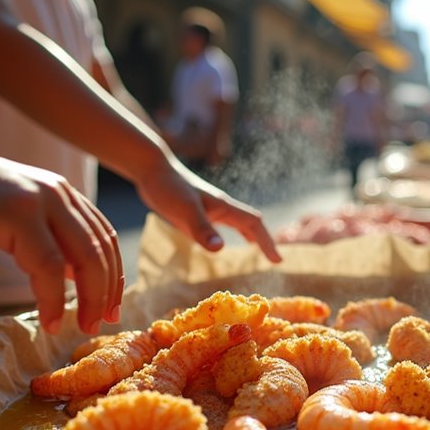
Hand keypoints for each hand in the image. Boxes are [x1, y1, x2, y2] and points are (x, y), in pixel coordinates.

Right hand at [0, 137, 122, 334]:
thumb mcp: (19, 217)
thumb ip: (49, 238)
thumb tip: (74, 275)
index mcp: (64, 195)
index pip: (105, 238)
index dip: (114, 276)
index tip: (112, 307)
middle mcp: (60, 194)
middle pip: (100, 250)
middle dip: (106, 293)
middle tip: (101, 324)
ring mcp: (40, 201)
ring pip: (82, 257)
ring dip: (88, 298)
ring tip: (82, 326)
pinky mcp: (16, 213)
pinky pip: (46, 265)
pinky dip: (53, 298)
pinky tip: (49, 320)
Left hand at [135, 160, 281, 262]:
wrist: (152, 170)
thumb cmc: (168, 189)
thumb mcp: (185, 212)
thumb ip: (202, 229)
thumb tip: (220, 249)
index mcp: (224, 207)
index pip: (254, 224)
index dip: (267, 242)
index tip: (278, 260)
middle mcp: (221, 207)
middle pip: (251, 223)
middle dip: (264, 239)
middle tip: (274, 258)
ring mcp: (210, 208)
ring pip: (237, 222)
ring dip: (250, 235)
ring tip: (256, 249)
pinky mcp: (197, 211)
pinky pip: (221, 224)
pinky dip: (229, 233)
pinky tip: (220, 241)